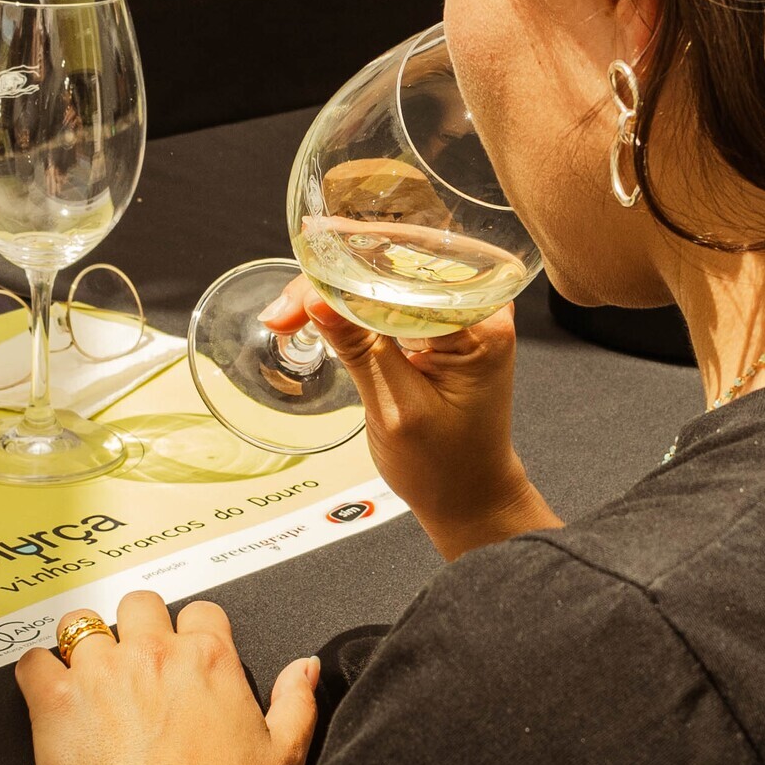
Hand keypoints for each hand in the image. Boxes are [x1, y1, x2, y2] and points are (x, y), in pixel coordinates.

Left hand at [17, 593, 316, 764]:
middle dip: (137, 627)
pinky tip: (50, 693)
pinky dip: (39, 672)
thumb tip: (304, 666)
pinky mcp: (56, 703)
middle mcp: (154, 654)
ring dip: (84, 644)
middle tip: (135, 664)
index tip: (183, 656)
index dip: (191, 632)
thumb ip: (297, 702)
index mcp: (209, 660)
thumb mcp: (283, 758)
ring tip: (87, 675)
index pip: (199, 609)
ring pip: (81, 624)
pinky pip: (33, 661)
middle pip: (139, 604)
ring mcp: (101, 673)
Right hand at [259, 279, 541, 556]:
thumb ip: (360, 348)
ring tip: (286, 314)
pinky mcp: (438, 326)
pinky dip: (348, 306)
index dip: (351, 268)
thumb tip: (316, 297)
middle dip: (334, 277)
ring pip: (385, 279)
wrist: (470, 499)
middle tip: (283, 309)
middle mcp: (479, 306)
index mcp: (482, 322)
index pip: (409, 273)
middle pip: (395, 265)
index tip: (303, 279)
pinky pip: (388, 300)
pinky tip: (313, 312)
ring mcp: (458, 314)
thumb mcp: (396, 410)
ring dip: (334, 291)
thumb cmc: (447, 467)